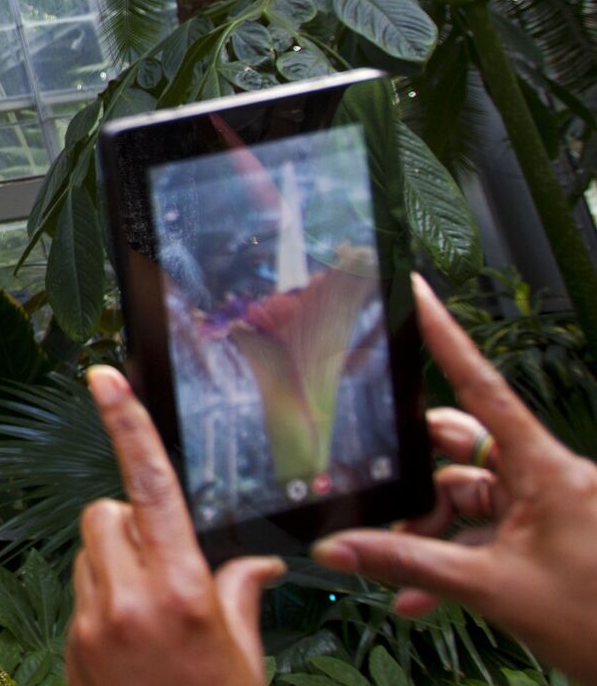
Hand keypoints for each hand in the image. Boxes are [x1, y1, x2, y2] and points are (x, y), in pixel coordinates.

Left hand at [65, 365, 284, 685]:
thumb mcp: (246, 658)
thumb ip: (241, 595)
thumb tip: (260, 565)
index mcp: (181, 592)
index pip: (149, 486)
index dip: (126, 425)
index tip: (101, 378)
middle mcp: (128, 599)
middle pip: (109, 512)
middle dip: (133, 522)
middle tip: (169, 566)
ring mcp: (91, 623)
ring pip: (91, 552)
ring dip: (117, 563)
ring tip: (157, 617)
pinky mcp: (71, 645)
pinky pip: (81, 592)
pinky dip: (106, 600)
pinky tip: (136, 645)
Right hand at [312, 274, 596, 683]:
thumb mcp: (492, 589)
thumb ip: (409, 564)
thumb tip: (339, 549)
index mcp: (547, 470)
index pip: (482, 388)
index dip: (446, 338)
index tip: (419, 295)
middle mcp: (550, 479)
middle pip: (465, 449)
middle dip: (417, 478)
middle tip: (376, 490)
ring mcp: (548, 510)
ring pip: (470, 499)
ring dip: (430, 534)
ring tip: (398, 570)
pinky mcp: (546, 540)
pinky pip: (486, 534)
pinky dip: (452, 559)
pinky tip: (421, 594)